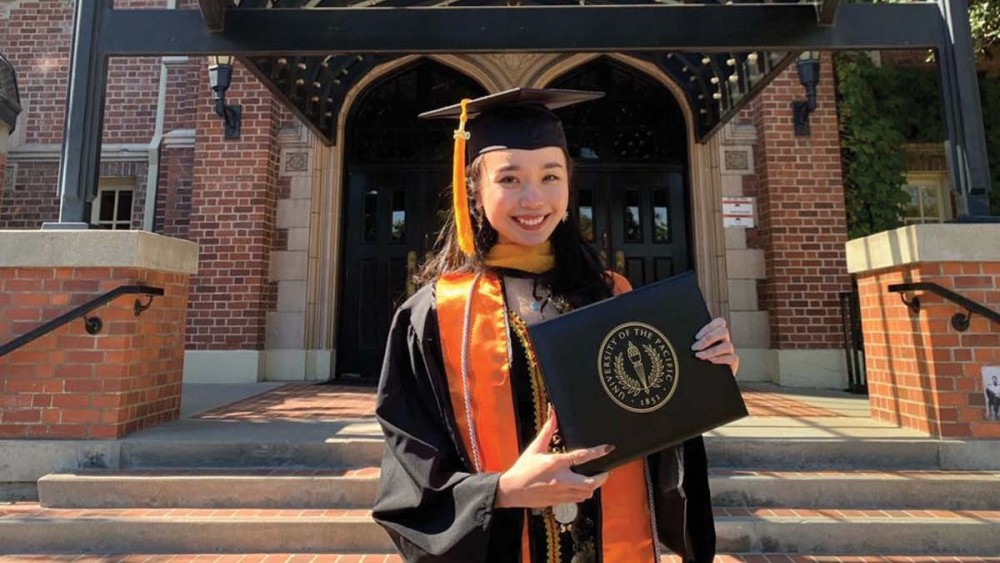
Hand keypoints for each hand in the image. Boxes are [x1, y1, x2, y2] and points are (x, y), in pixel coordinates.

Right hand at [495, 407, 611, 508]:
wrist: (512, 490)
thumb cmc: (523, 469)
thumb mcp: (535, 448)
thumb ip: (547, 431)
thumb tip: (553, 413)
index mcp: (555, 463)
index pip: (581, 456)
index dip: (597, 452)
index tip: (608, 448)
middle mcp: (561, 479)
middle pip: (590, 482)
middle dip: (602, 477)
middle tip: (606, 470)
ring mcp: (561, 492)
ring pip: (587, 493)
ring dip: (594, 486)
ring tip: (595, 478)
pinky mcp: (559, 501)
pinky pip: (578, 499)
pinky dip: (584, 493)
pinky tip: (582, 487)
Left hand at [692, 317, 738, 375]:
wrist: (703, 379)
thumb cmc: (696, 362)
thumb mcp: (694, 349)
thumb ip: (693, 341)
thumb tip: (680, 334)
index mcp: (716, 334)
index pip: (720, 322)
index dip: (709, 327)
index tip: (696, 336)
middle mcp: (724, 341)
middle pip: (723, 331)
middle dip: (708, 338)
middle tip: (695, 347)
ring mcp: (729, 352)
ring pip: (727, 345)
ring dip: (712, 350)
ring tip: (699, 356)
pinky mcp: (733, 363)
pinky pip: (732, 358)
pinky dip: (721, 359)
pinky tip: (711, 361)